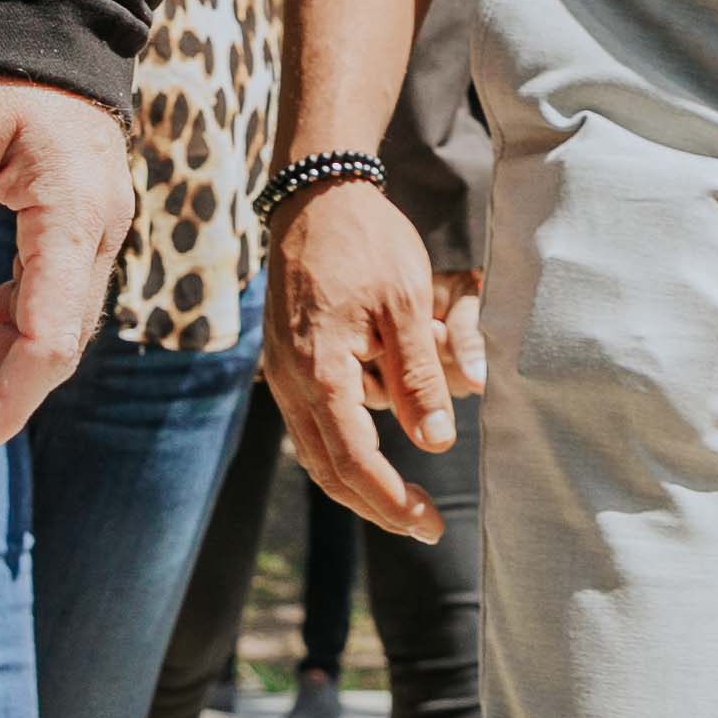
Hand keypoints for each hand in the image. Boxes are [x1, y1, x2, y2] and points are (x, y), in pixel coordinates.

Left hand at [0, 77, 127, 459]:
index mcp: (74, 212)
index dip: (8, 397)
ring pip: (49, 326)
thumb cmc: (2, 75)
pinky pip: (43, 297)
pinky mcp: (76, 229)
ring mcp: (92, 233)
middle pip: (56, 342)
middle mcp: (97, 232)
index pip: (51, 334)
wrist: (54, 29)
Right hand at [268, 175, 472, 537]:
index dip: (391, 501)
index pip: (354, 460)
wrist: (316, 193)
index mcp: (321, 372)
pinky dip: (344, 442)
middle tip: (422, 524)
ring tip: (406, 494)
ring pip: (317, 449)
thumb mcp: (405, 304)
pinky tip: (380, 435)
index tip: (429, 522)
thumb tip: (433, 444)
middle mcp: (292, 381)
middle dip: (375, 504)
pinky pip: (313, 419)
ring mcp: (284, 371)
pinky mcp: (289, 359)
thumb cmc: (366, 242)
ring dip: (360, 478)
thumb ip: (418, 376)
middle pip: (328, 469)